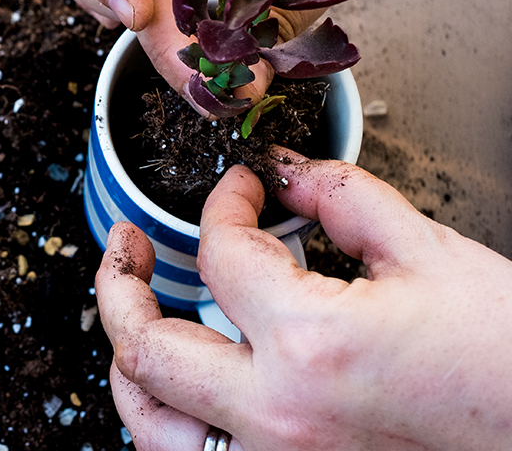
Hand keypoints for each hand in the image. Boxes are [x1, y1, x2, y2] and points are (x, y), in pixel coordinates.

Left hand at [95, 149, 511, 449]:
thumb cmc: (506, 361)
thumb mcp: (431, 255)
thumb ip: (341, 200)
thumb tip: (282, 171)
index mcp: (311, 344)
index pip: (221, 254)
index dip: (223, 206)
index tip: (238, 192)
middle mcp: (277, 415)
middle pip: (146, 347)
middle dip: (121, 283)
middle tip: (126, 245)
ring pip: (149, 422)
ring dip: (127, 363)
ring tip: (132, 317)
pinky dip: (167, 420)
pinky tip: (177, 386)